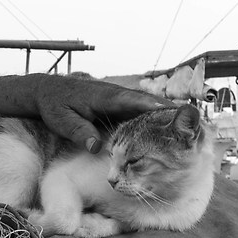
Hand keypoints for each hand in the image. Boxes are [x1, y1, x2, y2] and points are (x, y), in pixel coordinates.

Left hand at [33, 76, 172, 151]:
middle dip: (168, 109)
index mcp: (105, 97)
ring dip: (163, 110)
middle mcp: (115, 93)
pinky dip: (152, 112)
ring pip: (144, 103)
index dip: (156, 107)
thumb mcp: (62, 121)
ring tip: (186, 123)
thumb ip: (80, 132)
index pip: (135, 101)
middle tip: (191, 120)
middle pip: (147, 101)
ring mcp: (116, 96)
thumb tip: (96, 147)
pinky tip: (163, 124)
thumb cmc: (54, 105)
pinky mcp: (115, 101)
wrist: (45, 90)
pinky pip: (137, 107)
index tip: (175, 113)